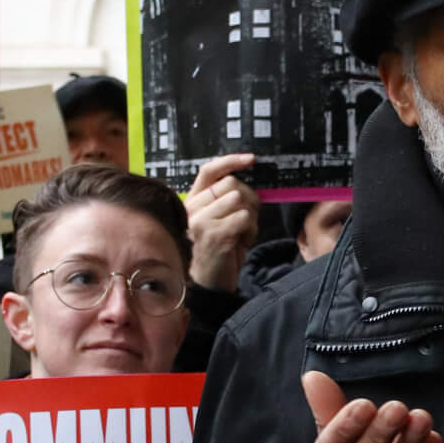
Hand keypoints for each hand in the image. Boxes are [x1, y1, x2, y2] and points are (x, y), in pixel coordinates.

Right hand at [185, 153, 259, 293]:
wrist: (211, 283)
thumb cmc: (220, 249)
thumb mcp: (220, 219)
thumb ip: (226, 198)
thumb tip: (247, 177)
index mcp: (193, 201)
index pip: (209, 170)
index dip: (231, 161)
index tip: (251, 159)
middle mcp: (193, 209)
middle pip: (232, 184)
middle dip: (249, 200)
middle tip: (245, 220)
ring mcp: (201, 221)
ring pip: (240, 200)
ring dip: (250, 217)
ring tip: (241, 233)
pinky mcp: (214, 235)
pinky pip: (244, 218)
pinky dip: (250, 230)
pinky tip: (242, 242)